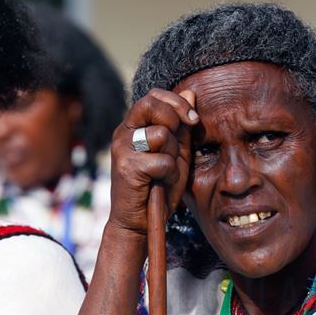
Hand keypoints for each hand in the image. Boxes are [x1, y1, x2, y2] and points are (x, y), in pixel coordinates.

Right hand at [108, 89, 197, 235]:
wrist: (138, 222)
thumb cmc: (158, 188)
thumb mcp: (176, 153)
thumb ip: (182, 126)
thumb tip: (191, 92)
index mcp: (134, 126)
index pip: (153, 96)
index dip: (176, 102)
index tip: (193, 120)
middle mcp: (123, 133)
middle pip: (152, 104)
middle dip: (174, 120)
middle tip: (178, 145)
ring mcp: (122, 149)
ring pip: (161, 134)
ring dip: (173, 155)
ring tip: (165, 172)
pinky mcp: (126, 167)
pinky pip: (162, 160)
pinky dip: (169, 174)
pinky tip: (159, 184)